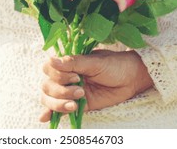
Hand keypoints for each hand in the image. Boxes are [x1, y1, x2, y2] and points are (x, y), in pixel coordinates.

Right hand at [38, 49, 153, 122]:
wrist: (131, 78)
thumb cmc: (114, 65)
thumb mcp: (95, 62)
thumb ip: (73, 62)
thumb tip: (51, 60)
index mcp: (68, 64)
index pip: (48, 69)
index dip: (57, 75)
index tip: (75, 76)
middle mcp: (66, 77)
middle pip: (47, 86)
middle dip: (61, 91)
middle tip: (81, 90)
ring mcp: (70, 91)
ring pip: (50, 99)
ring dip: (58, 103)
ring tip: (76, 104)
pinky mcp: (77, 104)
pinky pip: (59, 109)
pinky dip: (50, 113)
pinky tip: (45, 117)